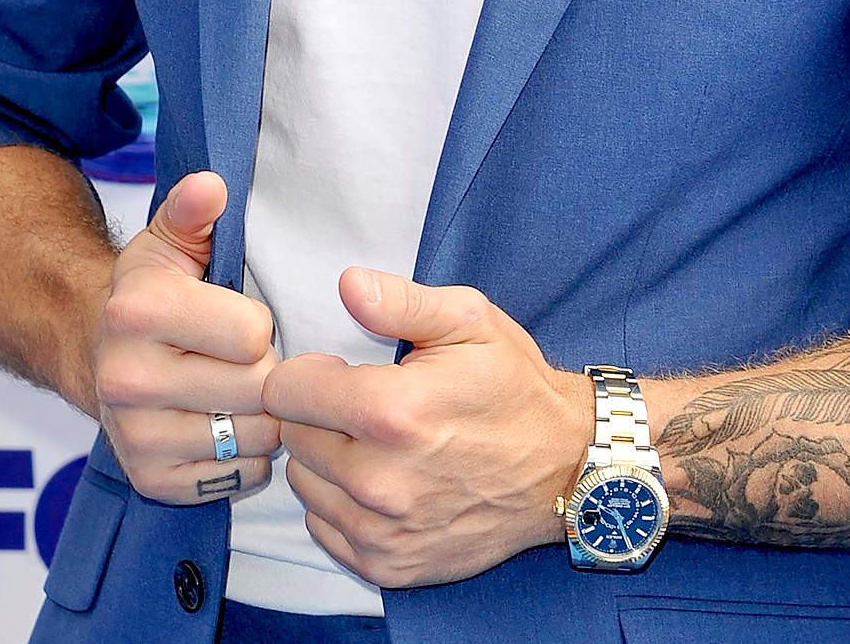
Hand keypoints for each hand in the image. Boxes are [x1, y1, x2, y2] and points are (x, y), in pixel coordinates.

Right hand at [95, 172, 280, 505]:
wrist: (99, 355)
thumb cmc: (153, 293)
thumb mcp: (169, 242)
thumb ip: (193, 211)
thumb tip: (211, 185)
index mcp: (138, 312)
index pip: (252, 334)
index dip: (258, 324)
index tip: (238, 319)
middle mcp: (127, 379)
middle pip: (258, 388)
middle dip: (266, 371)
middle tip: (245, 360)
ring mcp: (136, 438)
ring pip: (256, 437)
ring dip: (264, 416)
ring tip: (239, 392)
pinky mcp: (149, 481)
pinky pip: (240, 478)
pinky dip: (247, 457)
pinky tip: (225, 425)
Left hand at [263, 270, 593, 588]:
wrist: (563, 467)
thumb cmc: (513, 388)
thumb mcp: (469, 321)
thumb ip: (401, 301)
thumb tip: (349, 285)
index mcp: (393, 411)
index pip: (286, 392)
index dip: (307, 372)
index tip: (337, 370)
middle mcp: (379, 480)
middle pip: (293, 436)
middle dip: (319, 413)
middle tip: (363, 405)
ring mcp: (382, 530)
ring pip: (305, 484)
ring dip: (327, 460)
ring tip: (374, 444)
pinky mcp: (387, 566)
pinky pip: (324, 527)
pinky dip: (342, 504)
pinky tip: (382, 482)